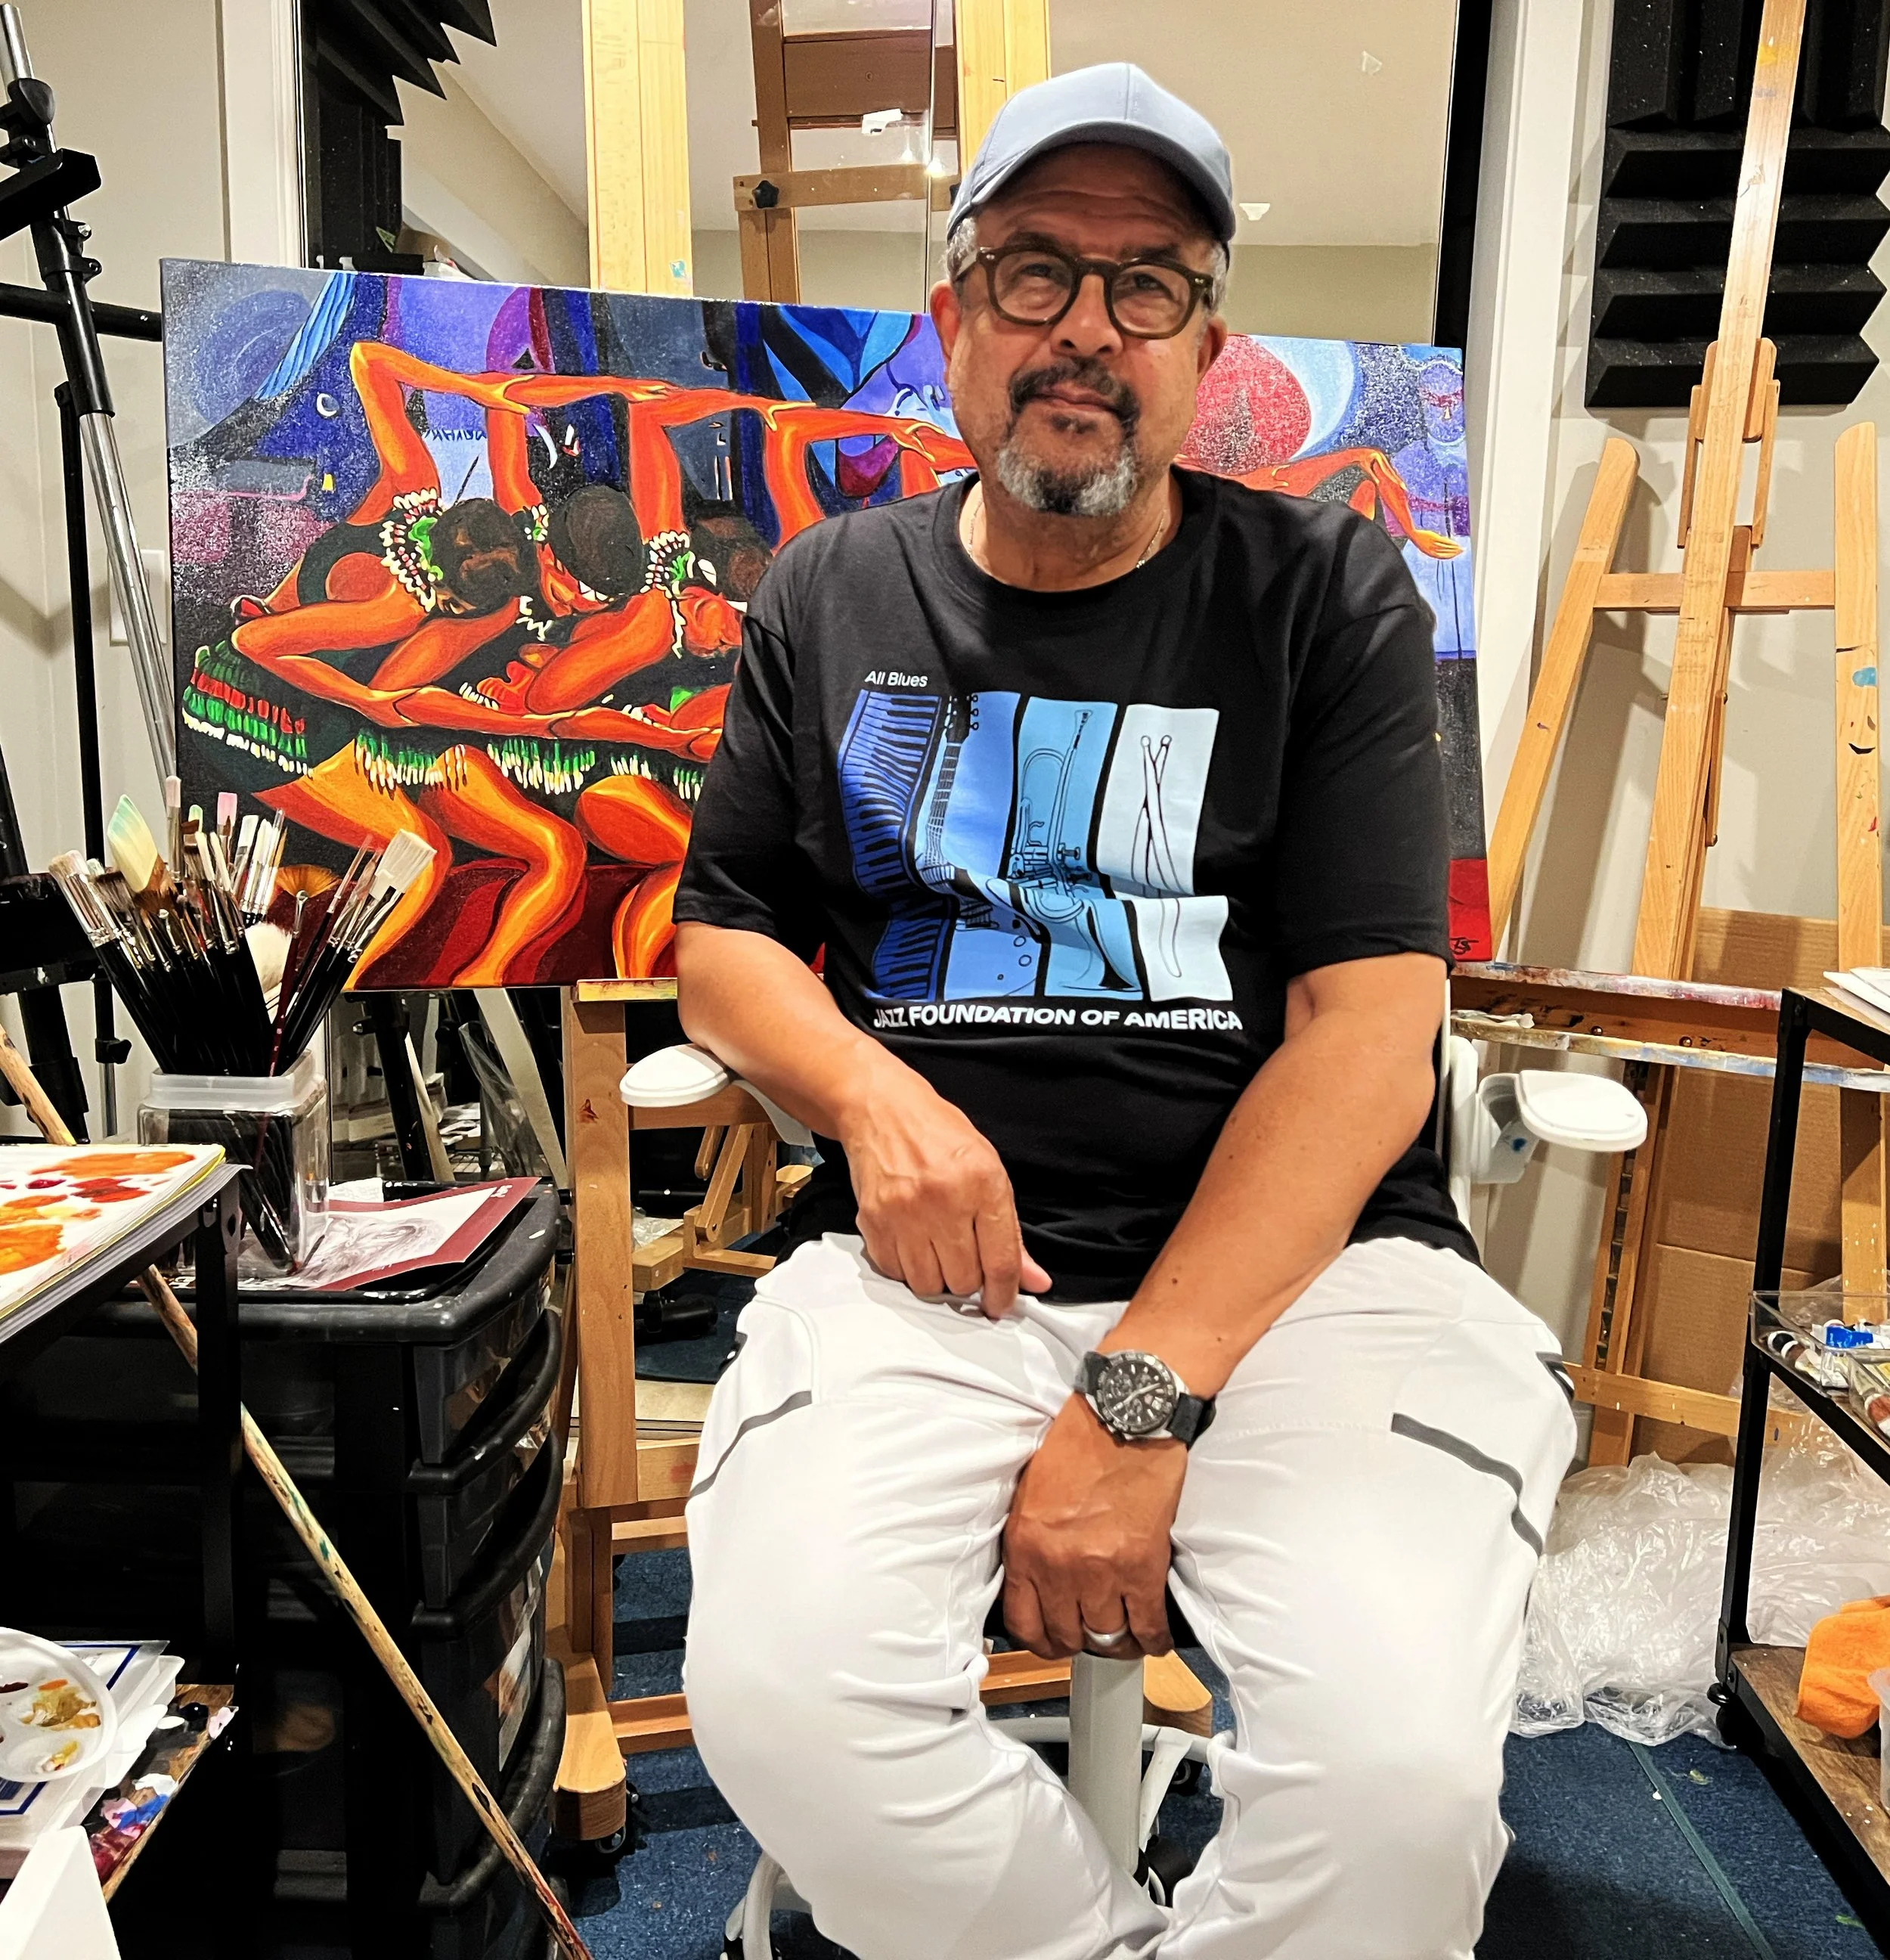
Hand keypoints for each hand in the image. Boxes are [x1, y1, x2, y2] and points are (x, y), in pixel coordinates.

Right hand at [836, 1060, 1052, 1315]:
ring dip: (937, 1278)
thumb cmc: (940, 1136)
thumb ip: (1011, 1233)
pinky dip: (906, 1268)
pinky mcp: (873, 1220)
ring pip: (927, 1284)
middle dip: (969, 1281)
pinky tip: (912, 1243)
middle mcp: (943, 1200)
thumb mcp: (989, 1171)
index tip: (1002, 1305)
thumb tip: (1033, 1280)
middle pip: (963, 1280)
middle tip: (965, 1262)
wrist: (884, 1110)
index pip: (1001, 1262)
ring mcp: (904, 1212)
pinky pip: (895, 1272)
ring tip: (938, 1251)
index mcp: (983, 1184)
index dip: (1005, 1294)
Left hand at [1002, 1394, 1183, 1659]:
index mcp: (1025, 1545)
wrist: (1124, 1416)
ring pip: (1106, 1637)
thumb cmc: (1080, 1443)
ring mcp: (1101, 1570)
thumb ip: (1031, 1541)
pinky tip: (1154, 1636)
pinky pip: (1147, 1625)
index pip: (1023, 1623)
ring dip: (1116, 1641)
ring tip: (1124, 1635)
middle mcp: (1057, 1566)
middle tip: (1090, 1634)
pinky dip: (1153, 1638)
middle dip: (1079, 1641)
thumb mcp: (1032, 1493)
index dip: (1041, 1640)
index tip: (1053, 1639)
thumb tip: (1036, 1580)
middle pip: (1066, 1636)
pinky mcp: (1142, 1566)